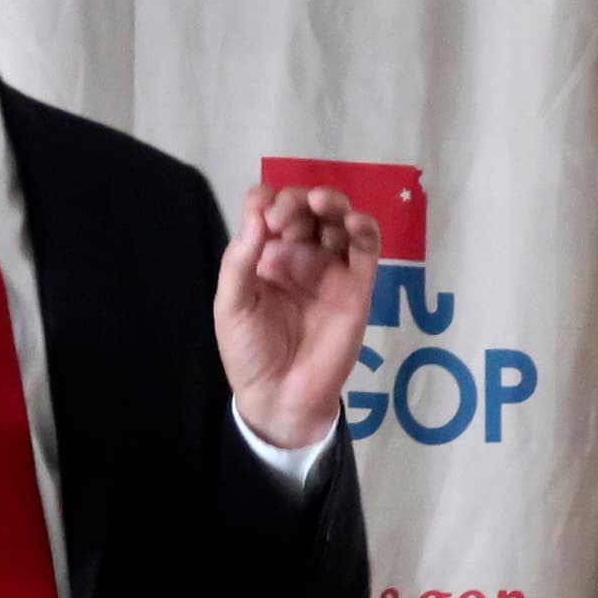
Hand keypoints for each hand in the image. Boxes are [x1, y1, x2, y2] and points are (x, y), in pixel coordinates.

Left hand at [213, 184, 380, 449]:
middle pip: (304, 209)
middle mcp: (297, 255)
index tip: (263, 213)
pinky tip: (354, 221)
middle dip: (296, 200)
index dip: (267, 201)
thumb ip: (240, 260)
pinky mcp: (357, 287)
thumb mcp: (231, 304)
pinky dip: (364, 228)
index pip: (268, 210)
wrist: (280, 397)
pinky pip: (366, 250)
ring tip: (322, 203)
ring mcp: (329, 269)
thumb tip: (257, 213)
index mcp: (265, 255)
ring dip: (332, 203)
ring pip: (337, 221)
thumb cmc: (249, 350)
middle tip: (284, 215)